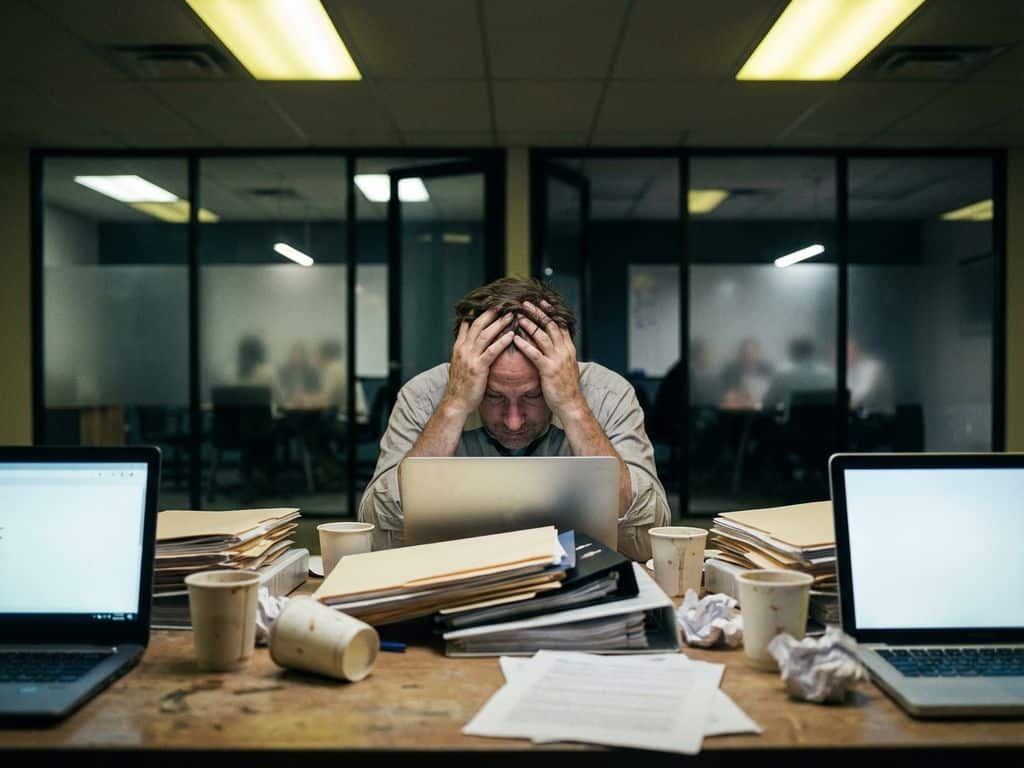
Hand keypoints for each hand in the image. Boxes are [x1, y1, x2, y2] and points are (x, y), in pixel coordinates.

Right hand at [444, 308, 514, 416]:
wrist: (456, 402)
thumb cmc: (461, 385)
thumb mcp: (461, 364)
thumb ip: (466, 352)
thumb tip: (473, 343)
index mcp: (459, 347)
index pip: (468, 324)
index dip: (478, 312)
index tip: (488, 303)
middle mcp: (463, 349)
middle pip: (477, 325)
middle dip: (490, 313)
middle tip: (502, 303)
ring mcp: (470, 358)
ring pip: (485, 335)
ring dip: (499, 323)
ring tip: (510, 315)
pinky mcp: (478, 368)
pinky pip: (491, 351)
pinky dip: (502, 342)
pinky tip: (511, 335)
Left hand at [512, 301, 585, 418]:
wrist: (571, 404)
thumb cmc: (566, 387)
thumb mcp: (567, 366)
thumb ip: (561, 353)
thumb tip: (555, 344)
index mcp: (569, 348)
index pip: (560, 324)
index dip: (550, 312)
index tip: (541, 301)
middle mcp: (564, 350)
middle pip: (551, 325)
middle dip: (538, 313)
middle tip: (525, 303)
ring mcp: (557, 359)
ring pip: (542, 336)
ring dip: (529, 324)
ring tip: (517, 316)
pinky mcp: (549, 370)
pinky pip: (535, 354)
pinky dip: (525, 345)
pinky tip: (515, 338)